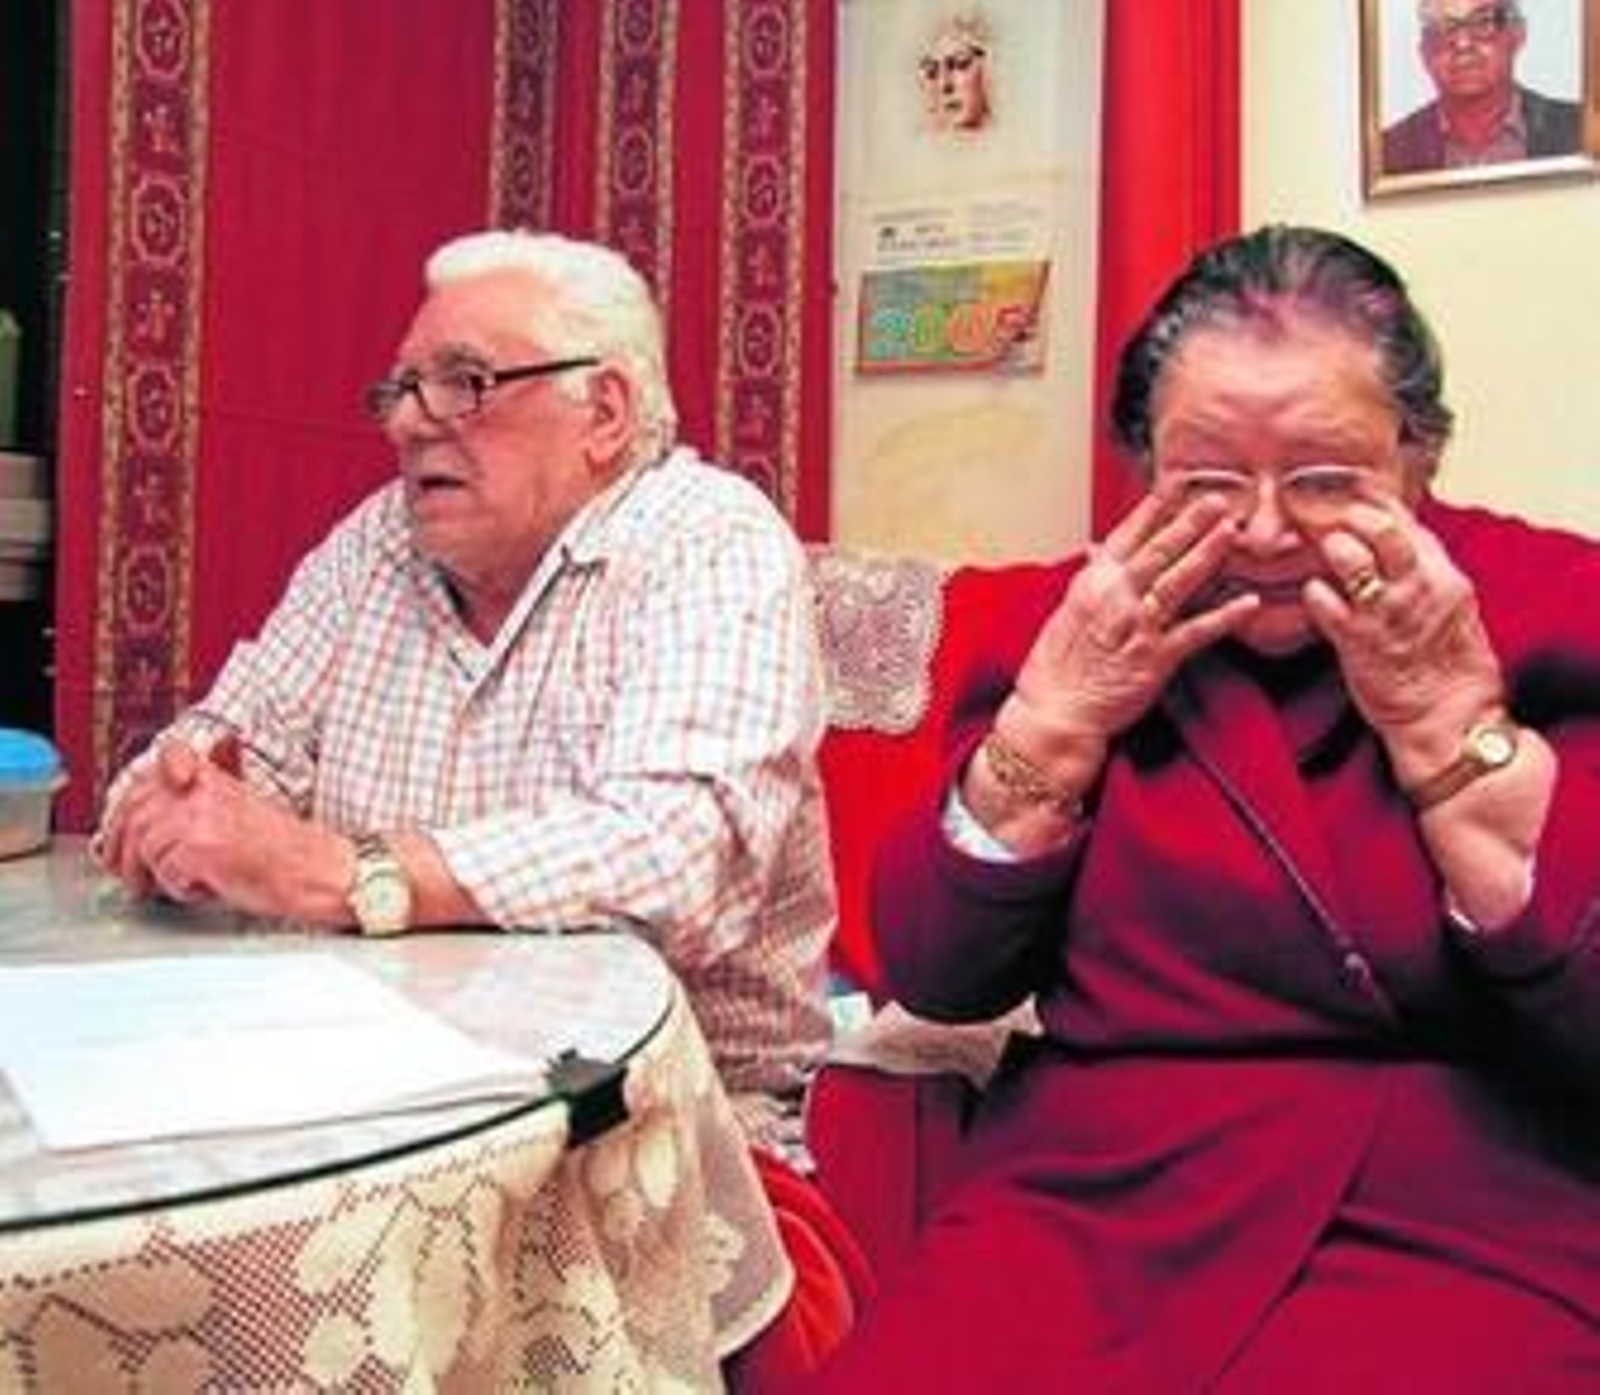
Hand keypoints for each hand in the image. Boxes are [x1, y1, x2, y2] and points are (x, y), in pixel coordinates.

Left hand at [96, 736, 346, 922]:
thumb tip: (149, 823)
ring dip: (153, 874)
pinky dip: (180, 890)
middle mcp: (203, 792)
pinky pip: (166, 873)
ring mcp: (201, 818)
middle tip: (127, 873)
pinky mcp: (202, 849)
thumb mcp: (241, 811)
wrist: (319, 871)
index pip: (152, 773)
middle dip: (122, 848)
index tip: (120, 828)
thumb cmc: (287, 852)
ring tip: (174, 885)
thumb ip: (200, 804)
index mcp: (213, 778)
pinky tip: (204, 889)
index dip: (127, 801)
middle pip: (136, 812)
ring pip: (145, 846)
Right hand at [1005, 485, 1261, 754]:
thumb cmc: (1056, 668)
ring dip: (1207, 554)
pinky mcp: (1154, 659)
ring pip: (1177, 582)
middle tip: (1218, 496)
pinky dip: (1223, 617)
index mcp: (1092, 584)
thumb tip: (1098, 550)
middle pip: (1158, 551)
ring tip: (1232, 530)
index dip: (1153, 508)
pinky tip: (1249, 603)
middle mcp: (1114, 598)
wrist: (1055, 712)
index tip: (1176, 482)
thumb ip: (1092, 579)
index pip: (1127, 536)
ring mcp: (1136, 627)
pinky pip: (1195, 633)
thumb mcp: (1067, 613)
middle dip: (1189, 521)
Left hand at [1302, 496, 1505, 753]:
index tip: (1349, 494)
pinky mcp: (1360, 642)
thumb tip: (1400, 547)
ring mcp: (1387, 613)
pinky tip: (1311, 594)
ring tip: (1318, 552)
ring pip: (1352, 558)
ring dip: (1329, 548)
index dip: (1374, 503)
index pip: (1406, 522)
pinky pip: (1326, 604)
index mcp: (1443, 576)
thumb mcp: (1451, 609)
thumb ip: (1424, 575)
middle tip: (1323, 518)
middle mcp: (1417, 587)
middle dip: (1347, 516)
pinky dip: (1313, 594)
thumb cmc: (1450, 670)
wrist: (1452, 720)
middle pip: (1381, 528)